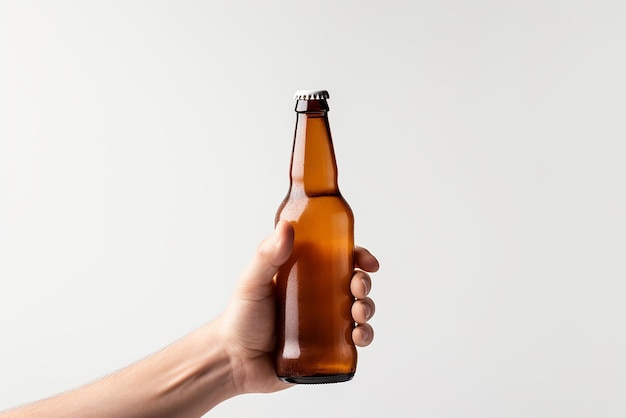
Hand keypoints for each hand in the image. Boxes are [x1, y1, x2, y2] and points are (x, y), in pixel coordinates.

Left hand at [217, 221, 379, 394]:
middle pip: (353, 282)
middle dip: (364, 283)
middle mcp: (316, 296)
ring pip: (358, 310)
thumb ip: (266, 255)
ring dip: (367, 308)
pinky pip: (353, 340)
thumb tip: (286, 226)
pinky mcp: (326, 347)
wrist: (234, 363)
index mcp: (303, 274)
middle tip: (358, 288)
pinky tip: (359, 337)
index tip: (367, 262)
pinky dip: (364, 336)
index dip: (357, 256)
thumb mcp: (252, 282)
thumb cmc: (239, 319)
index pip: (336, 258)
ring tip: (359, 314)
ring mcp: (323, 322)